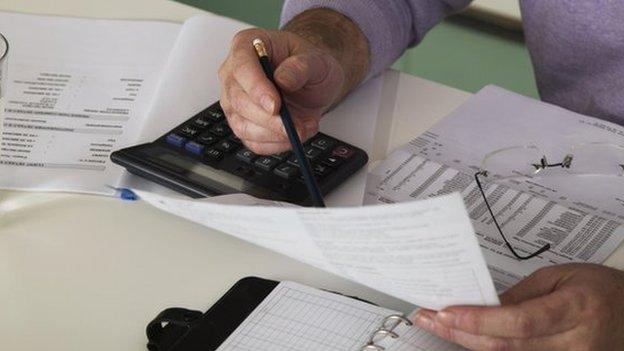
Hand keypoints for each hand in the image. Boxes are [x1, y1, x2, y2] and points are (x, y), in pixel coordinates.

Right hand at [218, 9, 369, 154]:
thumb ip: (301, 67)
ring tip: (303, 128)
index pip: (242, 67)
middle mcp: (233, 74)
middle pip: (238, 100)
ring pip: (242, 125)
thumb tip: (283, 80)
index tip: (275, 105)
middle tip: (293, 126)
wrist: (312, 84)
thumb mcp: (317, 60)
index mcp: (246, 46)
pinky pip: (252, 142)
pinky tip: (293, 136)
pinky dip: (275, 144)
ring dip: (274, 134)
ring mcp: (234, 102)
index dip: (256, 88)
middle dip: (268, 119)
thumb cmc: (309, 65)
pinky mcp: (243, 124)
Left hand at [413, 264, 623, 350]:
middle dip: (461, 333)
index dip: (479, 320)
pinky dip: (492, 350)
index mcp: (575, 308)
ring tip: (441, 326)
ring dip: (470, 343)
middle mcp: (574, 342)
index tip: (446, 312)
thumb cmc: (601, 290)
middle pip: (507, 345)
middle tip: (430, 318)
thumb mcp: (561, 277)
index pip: (519, 321)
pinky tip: (469, 339)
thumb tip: (482, 304)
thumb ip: (521, 294)